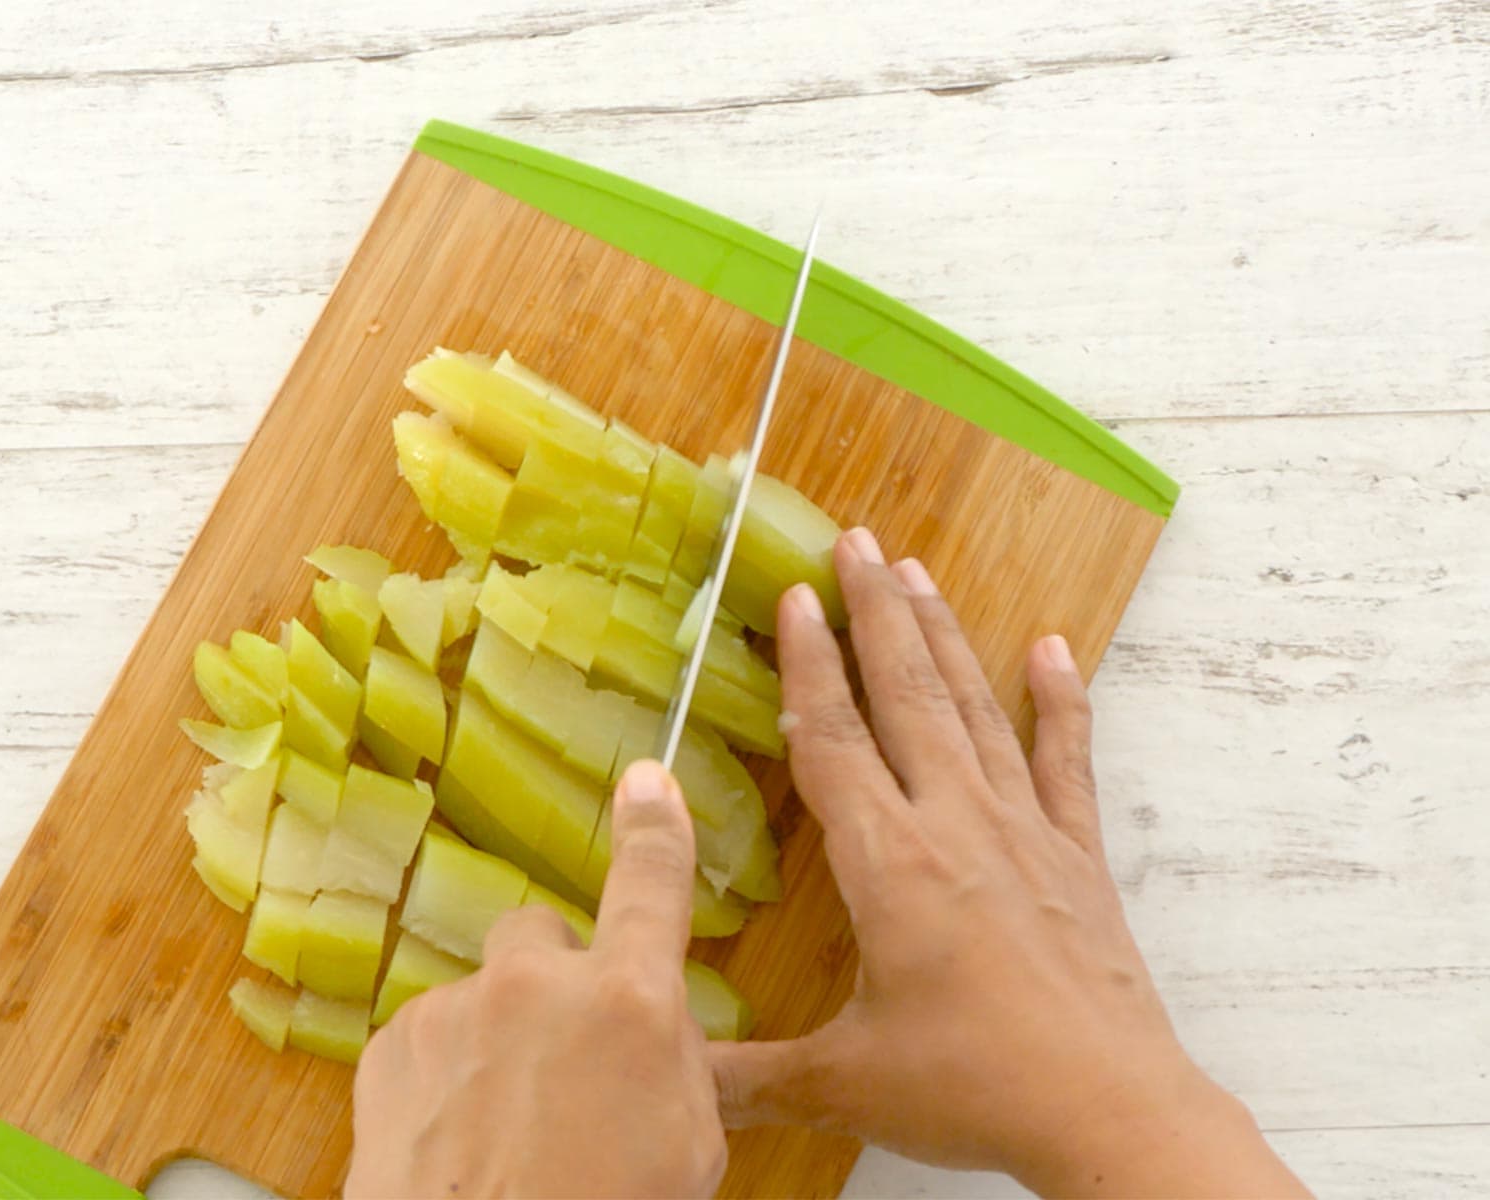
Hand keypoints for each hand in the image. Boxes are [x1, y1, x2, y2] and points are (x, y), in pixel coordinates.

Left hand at [347, 761, 726, 1199]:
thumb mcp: (689, 1147)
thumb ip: (673, 1063)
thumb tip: (652, 1038)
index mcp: (628, 1003)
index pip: (652, 884)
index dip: (655, 827)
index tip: (648, 781)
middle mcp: (535, 986)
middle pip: (543, 934)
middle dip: (553, 982)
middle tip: (563, 1063)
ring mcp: (455, 1012)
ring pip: (484, 999)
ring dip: (496, 1043)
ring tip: (507, 1132)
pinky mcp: (392, 1048)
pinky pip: (432, 1038)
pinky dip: (444, 1077)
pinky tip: (459, 1142)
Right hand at [709, 528, 1308, 1198]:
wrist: (1109, 1111)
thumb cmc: (975, 1088)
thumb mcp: (845, 1083)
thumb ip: (747, 1074)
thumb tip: (666, 1076)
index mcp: (889, 865)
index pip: (834, 742)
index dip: (809, 666)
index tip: (794, 598)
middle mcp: (955, 826)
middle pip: (908, 696)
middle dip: (875, 614)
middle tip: (857, 541)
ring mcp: (1024, 833)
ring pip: (976, 710)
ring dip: (945, 636)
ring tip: (917, 573)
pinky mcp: (1076, 858)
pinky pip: (1066, 761)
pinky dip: (1061, 702)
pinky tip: (1054, 649)